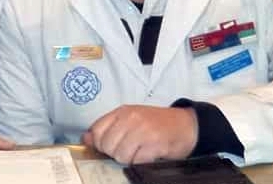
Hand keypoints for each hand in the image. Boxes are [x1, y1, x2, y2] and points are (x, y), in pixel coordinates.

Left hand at [81, 105, 197, 163]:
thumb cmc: (157, 124)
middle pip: (107, 145)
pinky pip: (137, 161)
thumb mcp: (131, 119)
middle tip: (130, 149)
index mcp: (122, 111)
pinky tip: (149, 155)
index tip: (109, 147)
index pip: (97, 130)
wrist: (186, 125)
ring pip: (120, 155)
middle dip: (115, 153)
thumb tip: (86, 139)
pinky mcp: (154, 144)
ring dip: (129, 159)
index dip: (100, 144)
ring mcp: (142, 130)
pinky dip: (141, 162)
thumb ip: (109, 127)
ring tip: (140, 152)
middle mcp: (131, 118)